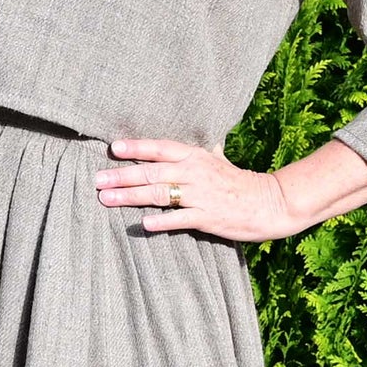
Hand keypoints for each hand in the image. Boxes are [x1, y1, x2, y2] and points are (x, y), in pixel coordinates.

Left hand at [94, 134, 366, 239]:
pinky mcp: (207, 218)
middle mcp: (195, 173)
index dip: (137, 148)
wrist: (270, 202)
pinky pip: (180, 219)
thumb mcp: (218, 160)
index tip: (113, 148)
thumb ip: (199, 152)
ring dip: (130, 197)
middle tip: (97, 179)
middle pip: (152, 172)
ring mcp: (200, 196)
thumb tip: (187, 142)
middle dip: (122, 175)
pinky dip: (162, 221)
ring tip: (106, 199)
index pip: (161, 148)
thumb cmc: (240, 182)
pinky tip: (143, 224)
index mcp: (196, 157)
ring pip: (159, 194)